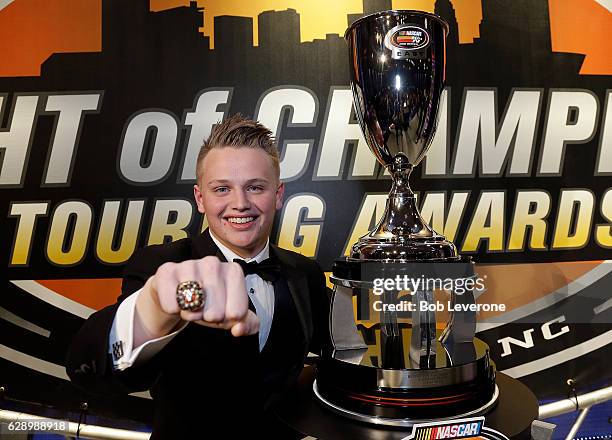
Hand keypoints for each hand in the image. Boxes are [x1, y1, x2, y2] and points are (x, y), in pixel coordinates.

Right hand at [135, 256, 258, 344]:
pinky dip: (174, 310)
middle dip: (210, 318)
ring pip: (194, 307)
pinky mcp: (167, 271)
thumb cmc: (210, 302)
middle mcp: (213, 263)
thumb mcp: (232, 314)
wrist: (179, 292)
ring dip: (191, 314)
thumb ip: (247, 324)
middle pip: (216, 312)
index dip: (228, 320)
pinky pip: (172, 305)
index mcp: (234, 271)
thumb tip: (239, 329)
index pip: (237, 312)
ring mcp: (189, 264)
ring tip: (192, 305)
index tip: (223, 311)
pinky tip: (177, 300)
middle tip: (205, 309)